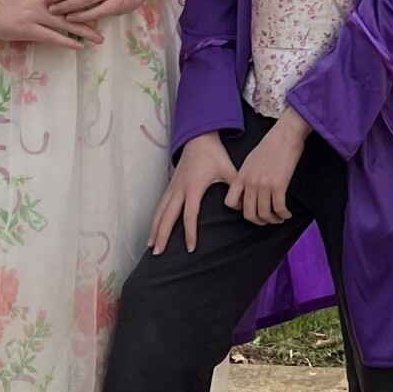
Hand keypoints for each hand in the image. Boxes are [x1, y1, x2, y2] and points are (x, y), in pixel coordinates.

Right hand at [0, 0, 103, 48]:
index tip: (104, 1)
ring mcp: (36, 16)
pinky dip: (67, 41)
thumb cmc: (11, 2)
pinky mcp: (29, 30)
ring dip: (84, 31)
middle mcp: (43, 2)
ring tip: (99, 39)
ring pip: (66, 23)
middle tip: (108, 21)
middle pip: (73, 8)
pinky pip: (52, 37)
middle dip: (92, 15)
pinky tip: (79, 46)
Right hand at [149, 132, 235, 253]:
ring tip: (151, 246)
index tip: (190, 248)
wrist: (199, 138)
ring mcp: (172, 187)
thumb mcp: (229, 170)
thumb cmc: (215, 155)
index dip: (190, 233)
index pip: (190, 215)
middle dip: (163, 235)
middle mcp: (179, 189)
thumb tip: (242, 207)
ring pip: (160, 212)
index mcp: (194, 187)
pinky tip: (153, 230)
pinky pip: (160, 206)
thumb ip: (236, 189)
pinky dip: (155, 219)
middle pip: (168, 216)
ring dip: (155, 229)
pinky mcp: (170, 186)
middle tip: (158, 253)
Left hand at [225, 110, 307, 225]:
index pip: (230, 203)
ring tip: (280, 218)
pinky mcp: (278, 185)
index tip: (253, 209)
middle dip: (259, 221)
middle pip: (249, 214)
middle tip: (268, 220)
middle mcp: (250, 183)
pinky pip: (279, 208)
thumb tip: (249, 190)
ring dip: (273, 220)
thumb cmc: (271, 146)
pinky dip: (284, 215)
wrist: (285, 135)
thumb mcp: (250, 161)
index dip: (241, 210)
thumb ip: (246, 176)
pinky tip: (288, 214)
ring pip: (264, 214)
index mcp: (241, 176)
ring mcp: (263, 185)